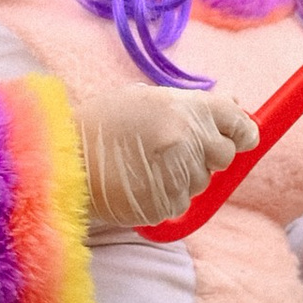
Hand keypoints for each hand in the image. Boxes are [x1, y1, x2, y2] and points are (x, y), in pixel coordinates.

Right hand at [75, 78, 257, 230]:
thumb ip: (190, 104)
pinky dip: (166, 196)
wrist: (60, 160)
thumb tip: (233, 103)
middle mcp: (187, 140)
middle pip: (224, 155)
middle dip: (208, 155)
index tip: (243, 136)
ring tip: (146, 165)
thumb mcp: (143, 98)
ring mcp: (178, 175)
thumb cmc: (99, 125)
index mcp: (185, 108)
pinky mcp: (165, 204)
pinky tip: (139, 183)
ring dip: (184, 176)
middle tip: (175, 150)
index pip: (238, 121)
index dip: (243, 130)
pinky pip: (181, 203)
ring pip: (202, 182)